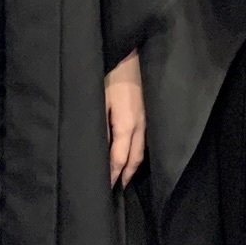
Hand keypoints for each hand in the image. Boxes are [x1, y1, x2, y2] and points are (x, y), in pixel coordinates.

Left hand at [105, 50, 145, 188]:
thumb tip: (98, 153)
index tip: (105, 190)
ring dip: (133, 166)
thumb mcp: (98, 102)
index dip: (112, 176)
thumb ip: (99, 129)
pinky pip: (144, 139)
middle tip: (116, 191)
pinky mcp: (148, 112)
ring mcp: (147, 118)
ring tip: (123, 177)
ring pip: (142, 150)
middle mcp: (141, 125)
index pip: (119, 159)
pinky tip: (131, 154)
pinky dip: (137, 152)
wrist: (129, 54)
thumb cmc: (110, 76)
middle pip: (135, 158)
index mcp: (127, 124)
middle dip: (125, 175)